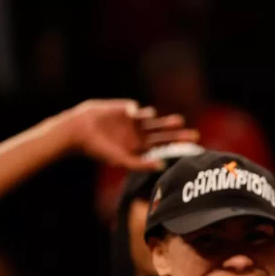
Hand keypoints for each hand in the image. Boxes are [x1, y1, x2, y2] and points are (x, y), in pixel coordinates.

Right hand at [60, 100, 198, 170]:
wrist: (79, 132)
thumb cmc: (99, 149)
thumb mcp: (121, 159)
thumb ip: (140, 164)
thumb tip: (162, 166)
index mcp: (139, 147)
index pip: (162, 146)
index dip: (176, 147)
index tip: (193, 148)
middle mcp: (138, 134)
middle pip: (163, 134)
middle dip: (178, 134)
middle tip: (195, 135)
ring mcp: (132, 121)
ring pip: (154, 120)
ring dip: (166, 122)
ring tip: (180, 121)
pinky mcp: (124, 109)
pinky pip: (136, 109)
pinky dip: (138, 112)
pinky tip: (133, 115)